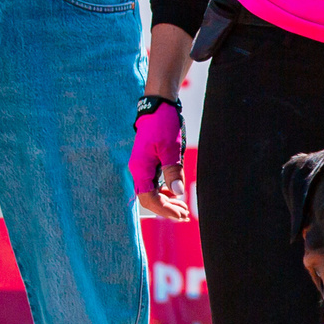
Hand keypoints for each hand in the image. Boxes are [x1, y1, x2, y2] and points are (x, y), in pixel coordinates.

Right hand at [131, 99, 188, 221]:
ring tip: (184, 209)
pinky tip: (176, 195)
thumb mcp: (170, 148)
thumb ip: (173, 171)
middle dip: (167, 210)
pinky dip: (166, 192)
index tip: (181, 214)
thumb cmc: (163, 125)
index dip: (164, 210)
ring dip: (167, 202)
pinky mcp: (148, 164)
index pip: (149, 199)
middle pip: (149, 199)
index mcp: (140, 169)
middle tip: (185, 216)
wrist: (157, 107)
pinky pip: (154, 184)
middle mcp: (138, 170)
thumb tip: (179, 193)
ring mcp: (142, 167)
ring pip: (152, 193)